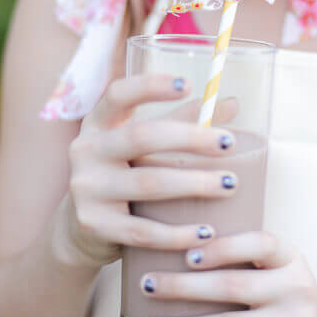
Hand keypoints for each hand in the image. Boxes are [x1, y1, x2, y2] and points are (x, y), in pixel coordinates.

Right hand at [63, 73, 238, 267]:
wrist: (82, 229)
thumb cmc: (125, 175)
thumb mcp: (143, 145)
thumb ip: (183, 122)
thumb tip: (234, 104)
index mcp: (99, 122)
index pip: (119, 94)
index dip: (151, 86)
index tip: (189, 83)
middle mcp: (86, 150)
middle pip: (141, 137)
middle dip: (190, 138)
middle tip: (228, 143)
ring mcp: (87, 188)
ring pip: (147, 183)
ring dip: (194, 184)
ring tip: (230, 184)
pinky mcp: (94, 225)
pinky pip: (143, 230)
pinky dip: (178, 233)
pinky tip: (208, 232)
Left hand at [136, 229, 316, 316]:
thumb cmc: (291, 293)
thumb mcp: (282, 266)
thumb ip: (246, 257)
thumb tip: (178, 242)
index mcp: (291, 258)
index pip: (260, 244)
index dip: (224, 247)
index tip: (187, 252)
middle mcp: (295, 289)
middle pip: (234, 286)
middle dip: (185, 287)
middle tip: (148, 284)